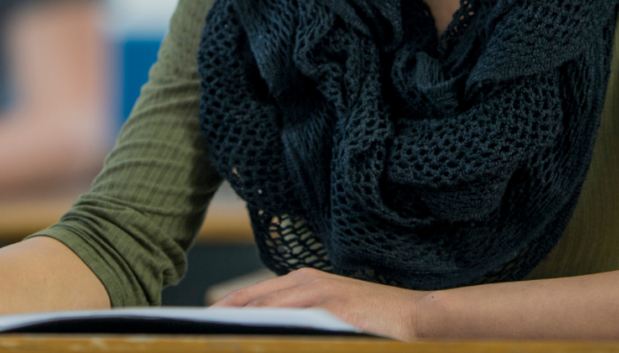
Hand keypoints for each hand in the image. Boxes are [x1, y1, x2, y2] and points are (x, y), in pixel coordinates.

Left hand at [214, 267, 423, 340]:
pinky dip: (267, 331)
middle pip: (250, 303)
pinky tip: (252, 339)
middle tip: (200, 335)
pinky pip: (288, 322)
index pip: (250, 297)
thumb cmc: (375, 320)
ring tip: (217, 337)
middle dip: (224, 321)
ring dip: (240, 327)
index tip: (203, 323)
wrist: (418, 317)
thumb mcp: (330, 315)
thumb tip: (270, 332)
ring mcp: (316, 293)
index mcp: (302, 281)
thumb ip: (300, 319)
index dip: (225, 311)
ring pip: (263, 312)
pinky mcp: (329, 308)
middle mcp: (304, 282)